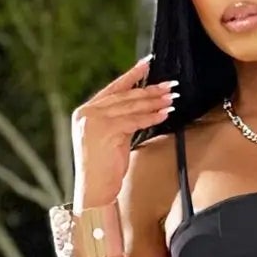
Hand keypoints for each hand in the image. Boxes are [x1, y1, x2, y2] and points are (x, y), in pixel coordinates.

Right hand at [72, 54, 178, 207]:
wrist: (93, 192)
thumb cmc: (103, 170)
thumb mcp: (109, 139)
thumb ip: (119, 121)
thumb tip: (142, 107)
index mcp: (85, 112)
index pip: (113, 89)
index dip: (132, 75)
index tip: (148, 64)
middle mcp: (87, 113)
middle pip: (125, 96)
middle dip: (150, 90)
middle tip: (170, 85)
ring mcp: (95, 120)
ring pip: (131, 106)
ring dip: (154, 101)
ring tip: (172, 97)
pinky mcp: (106, 130)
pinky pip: (134, 120)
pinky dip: (151, 116)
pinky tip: (164, 113)